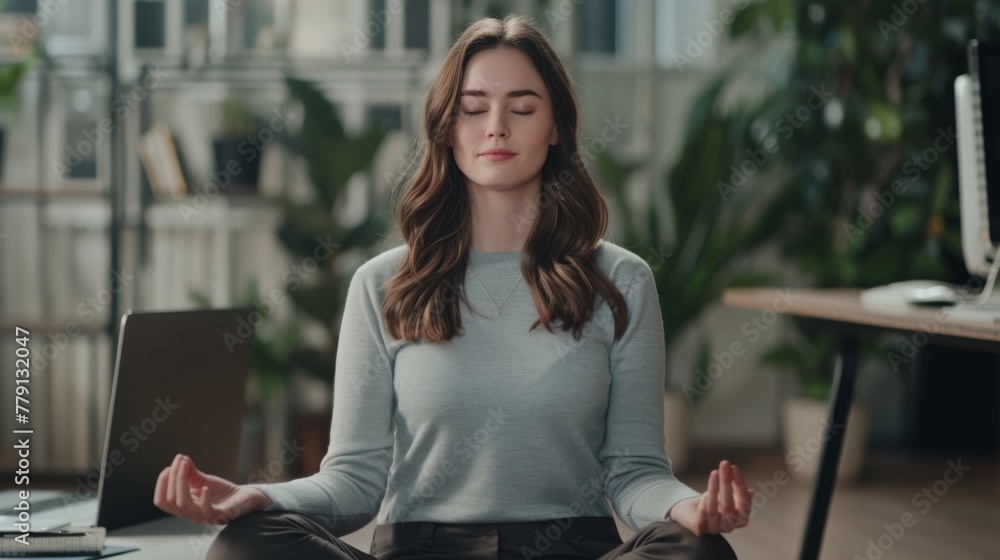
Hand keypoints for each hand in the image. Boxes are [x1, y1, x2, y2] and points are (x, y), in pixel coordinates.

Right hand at [153, 453, 271, 524]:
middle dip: (172, 478)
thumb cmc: (222, 491)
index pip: (162, 501)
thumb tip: (180, 458)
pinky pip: (206, 511)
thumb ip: (190, 473)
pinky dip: (203, 498)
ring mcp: (204, 517)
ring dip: (181, 483)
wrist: (244, 497)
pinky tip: (205, 487)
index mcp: (183, 507)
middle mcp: (190, 515)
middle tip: (179, 461)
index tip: (168, 466)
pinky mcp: (219, 516)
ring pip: (183, 504)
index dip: (161, 484)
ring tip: (185, 467)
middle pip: (171, 500)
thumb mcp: (203, 480)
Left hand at [666, 460, 754, 535]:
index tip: (734, 467)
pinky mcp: (699, 530)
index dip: (739, 484)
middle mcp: (730, 526)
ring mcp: (714, 529)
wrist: (692, 510)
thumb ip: (738, 492)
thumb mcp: (728, 493)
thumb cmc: (715, 500)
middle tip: (724, 464)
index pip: (743, 502)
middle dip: (726, 483)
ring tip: (714, 473)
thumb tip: (752, 493)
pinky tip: (702, 495)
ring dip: (713, 490)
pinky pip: (701, 521)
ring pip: (713, 512)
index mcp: (742, 518)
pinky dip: (702, 507)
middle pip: (729, 505)